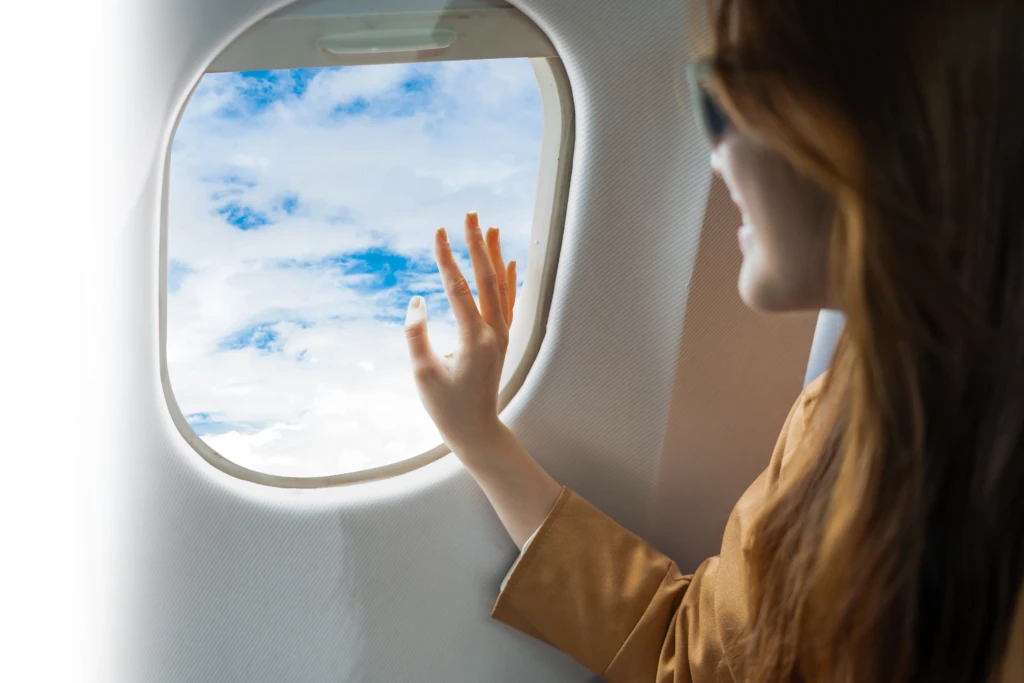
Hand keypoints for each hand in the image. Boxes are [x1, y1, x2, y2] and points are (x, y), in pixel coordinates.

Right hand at [404, 212, 517, 455]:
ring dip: (493, 255)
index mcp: (475, 340)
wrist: (475, 430)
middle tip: (469, 214)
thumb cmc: (445, 406)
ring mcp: (502, 335)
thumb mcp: (423, 373)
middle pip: (486, 278)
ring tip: (488, 227)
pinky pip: (509, 302)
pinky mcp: (503, 340)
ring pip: (500, 286)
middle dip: (476, 244)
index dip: (447, 258)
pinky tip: (508, 261)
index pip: (459, 288)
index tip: (438, 232)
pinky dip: (508, 279)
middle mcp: (495, 333)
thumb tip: (417, 300)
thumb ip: (417, 335)